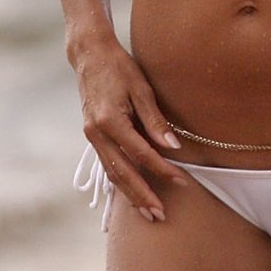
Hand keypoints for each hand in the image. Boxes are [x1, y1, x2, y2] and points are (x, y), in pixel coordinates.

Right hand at [73, 29, 188, 222]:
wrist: (89, 55)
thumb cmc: (119, 67)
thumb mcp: (141, 88)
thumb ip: (155, 120)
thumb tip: (173, 147)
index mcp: (110, 120)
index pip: (140, 153)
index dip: (161, 169)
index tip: (181, 181)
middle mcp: (96, 132)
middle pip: (121, 172)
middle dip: (141, 195)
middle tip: (160, 215)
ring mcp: (91, 135)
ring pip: (111, 173)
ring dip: (129, 195)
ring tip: (148, 213)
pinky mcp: (92, 135)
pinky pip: (106, 164)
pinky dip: (119, 181)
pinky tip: (131, 193)